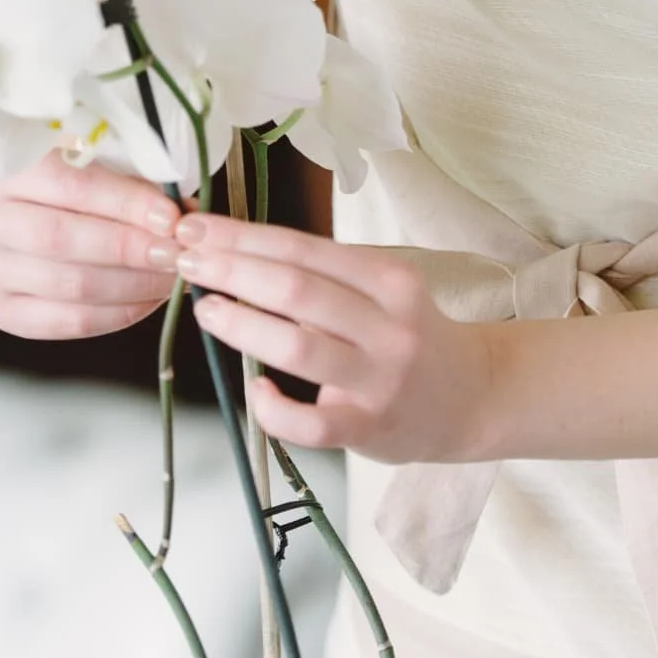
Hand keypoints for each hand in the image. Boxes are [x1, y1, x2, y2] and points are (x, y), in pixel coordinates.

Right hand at [0, 151, 188, 339]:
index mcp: (5, 166)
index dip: (125, 204)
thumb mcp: (103, 160)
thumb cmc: (80, 175)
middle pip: (61, 240)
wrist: (38, 208)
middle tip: (178, 253)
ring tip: (173, 277)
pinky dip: (116, 314)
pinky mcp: (1, 309)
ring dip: (132, 284)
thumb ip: (136, 180)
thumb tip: (185, 217)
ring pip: (67, 285)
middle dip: (130, 249)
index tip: (172, 218)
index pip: (69, 186)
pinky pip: (65, 322)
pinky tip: (148, 300)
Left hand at [174, 212, 495, 459]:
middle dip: (233, 270)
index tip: (196, 228)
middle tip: (185, 261)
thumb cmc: (408, 336)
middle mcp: (389, 325)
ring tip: (207, 310)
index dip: (243, 236)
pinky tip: (256, 392)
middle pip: (297, 290)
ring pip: (299, 348)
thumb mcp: (382, 292)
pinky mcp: (370, 428)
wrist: (472, 397)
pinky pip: (312, 423)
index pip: (304, 248)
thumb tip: (234, 252)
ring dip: (243, 325)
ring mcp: (380, 379)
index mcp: (389, 280)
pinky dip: (275, 408)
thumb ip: (324, 277)